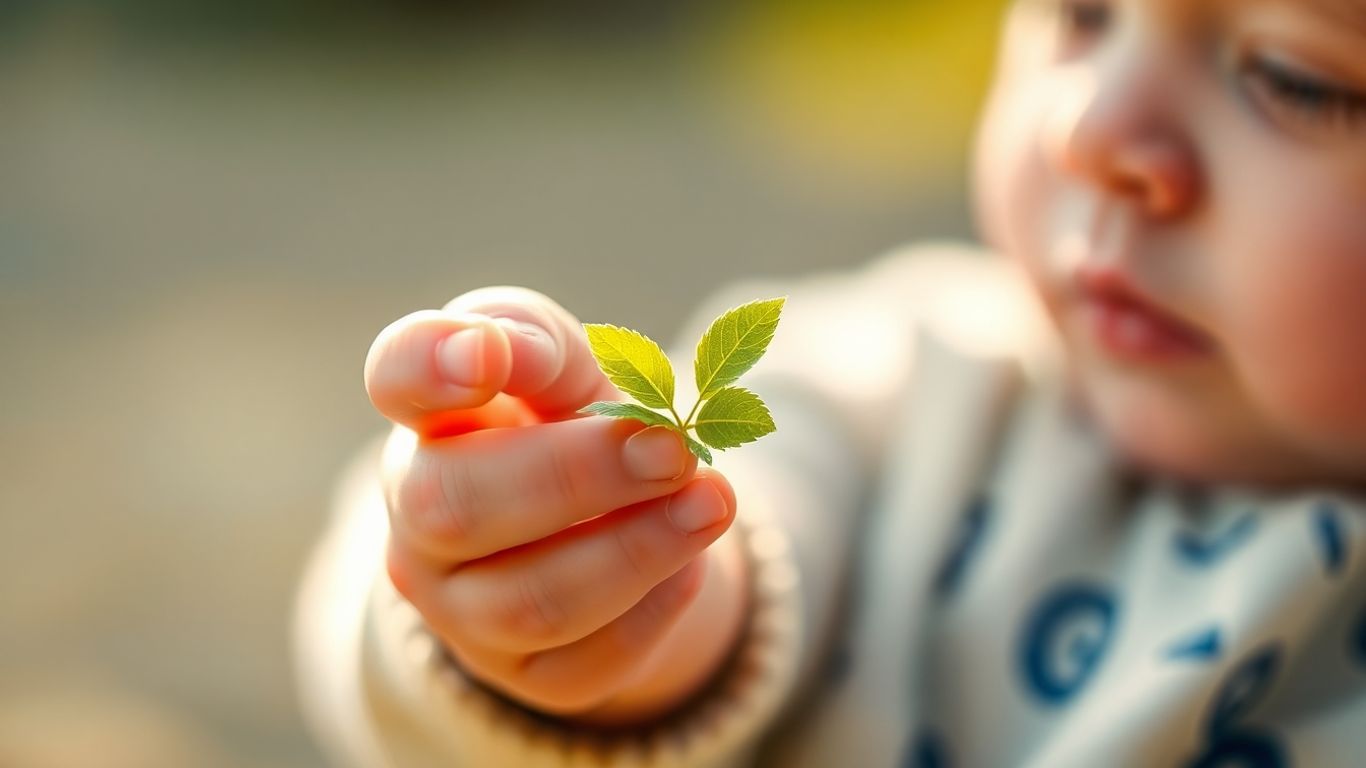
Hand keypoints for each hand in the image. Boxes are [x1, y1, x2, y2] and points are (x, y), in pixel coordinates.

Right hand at [364, 287, 747, 721]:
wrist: (615, 516)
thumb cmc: (574, 420)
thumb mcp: (568, 364)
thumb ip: (540, 343)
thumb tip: (511, 351)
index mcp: (430, 413)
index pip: (398, 377)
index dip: (428, 365)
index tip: (485, 355)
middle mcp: (418, 517)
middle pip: (457, 507)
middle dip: (580, 476)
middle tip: (674, 449)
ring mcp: (458, 606)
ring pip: (528, 603)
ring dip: (635, 550)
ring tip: (713, 503)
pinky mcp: (520, 673)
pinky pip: (584, 662)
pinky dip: (650, 612)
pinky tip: (687, 568)